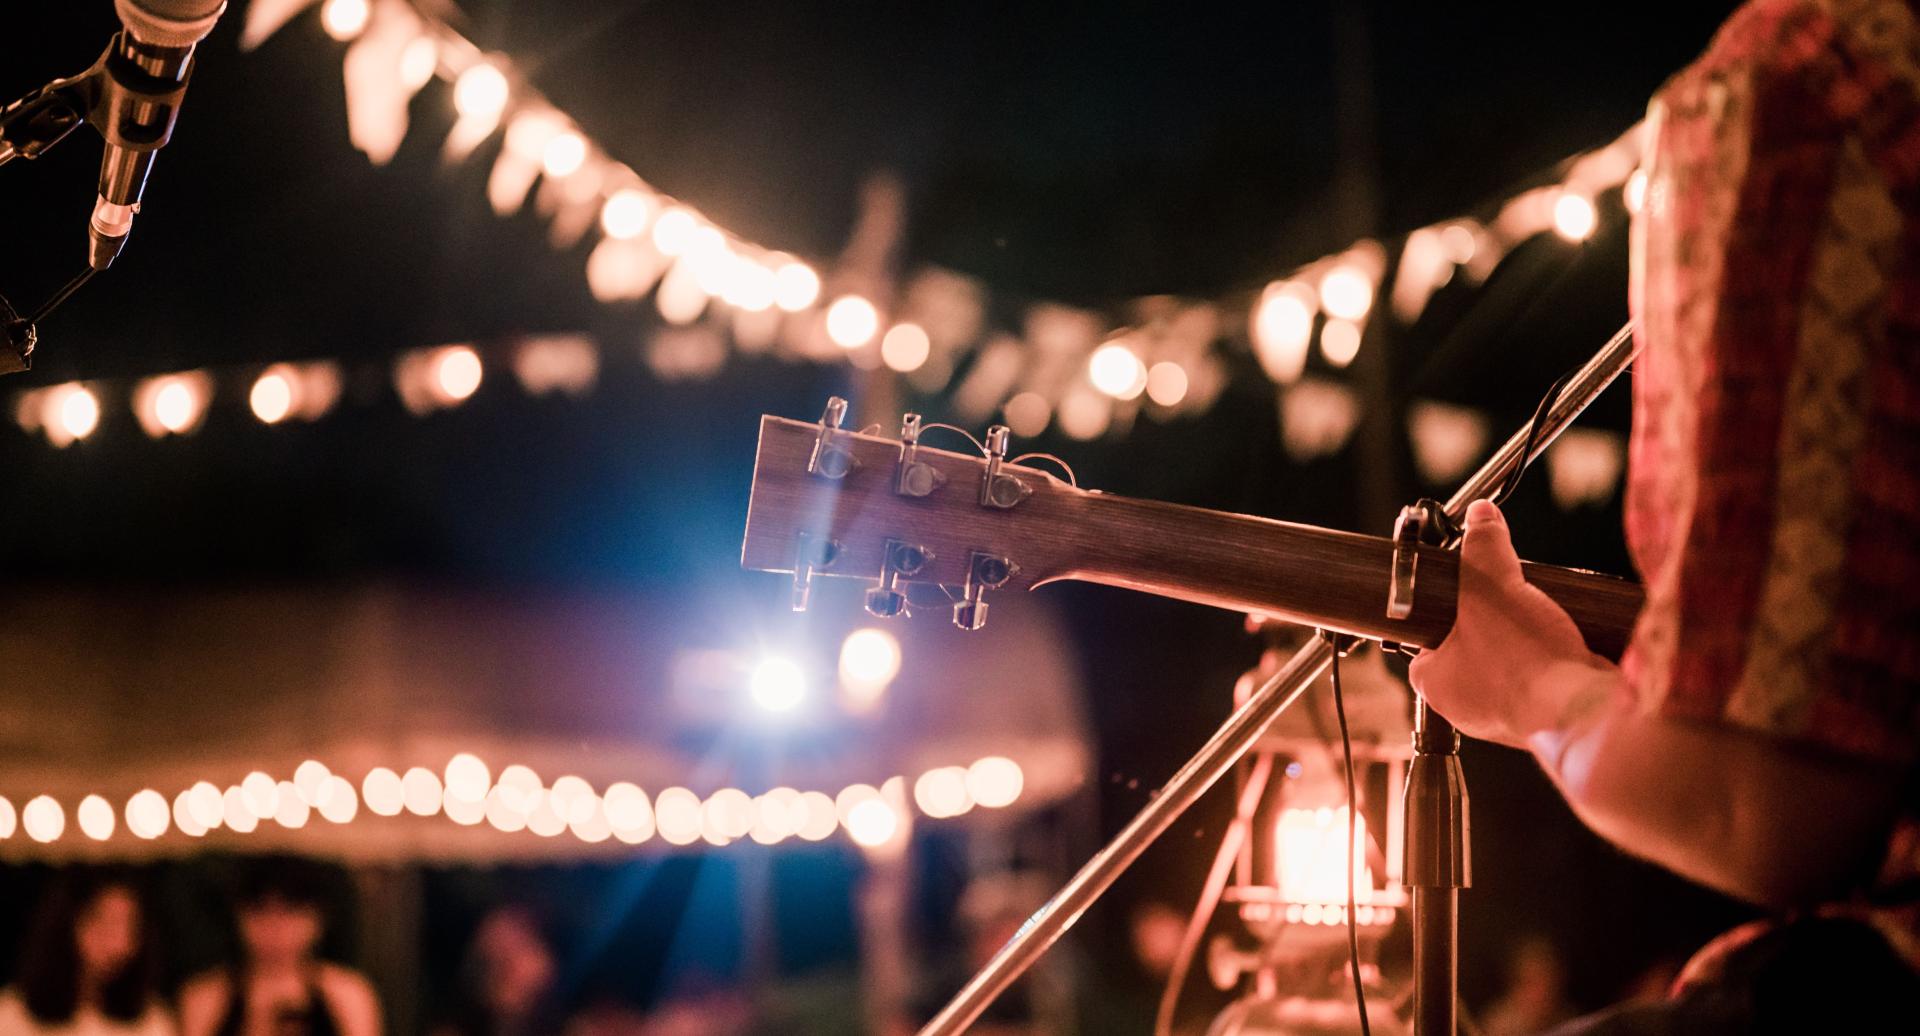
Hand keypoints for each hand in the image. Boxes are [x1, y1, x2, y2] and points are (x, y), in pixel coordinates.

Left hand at [1408, 500, 1620, 748]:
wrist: (1583, 713)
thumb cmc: (1524, 661)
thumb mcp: (1493, 588)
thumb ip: (1484, 549)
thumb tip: (1481, 516)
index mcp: (1435, 683)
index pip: (1424, 641)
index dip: (1441, 611)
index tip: (1462, 591)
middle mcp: (1466, 706)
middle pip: (1469, 650)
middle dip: (1491, 624)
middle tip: (1507, 601)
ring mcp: (1506, 717)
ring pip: (1509, 668)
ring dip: (1525, 644)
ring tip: (1538, 619)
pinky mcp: (1545, 720)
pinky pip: (1542, 683)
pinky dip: (1551, 663)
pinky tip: (1563, 643)